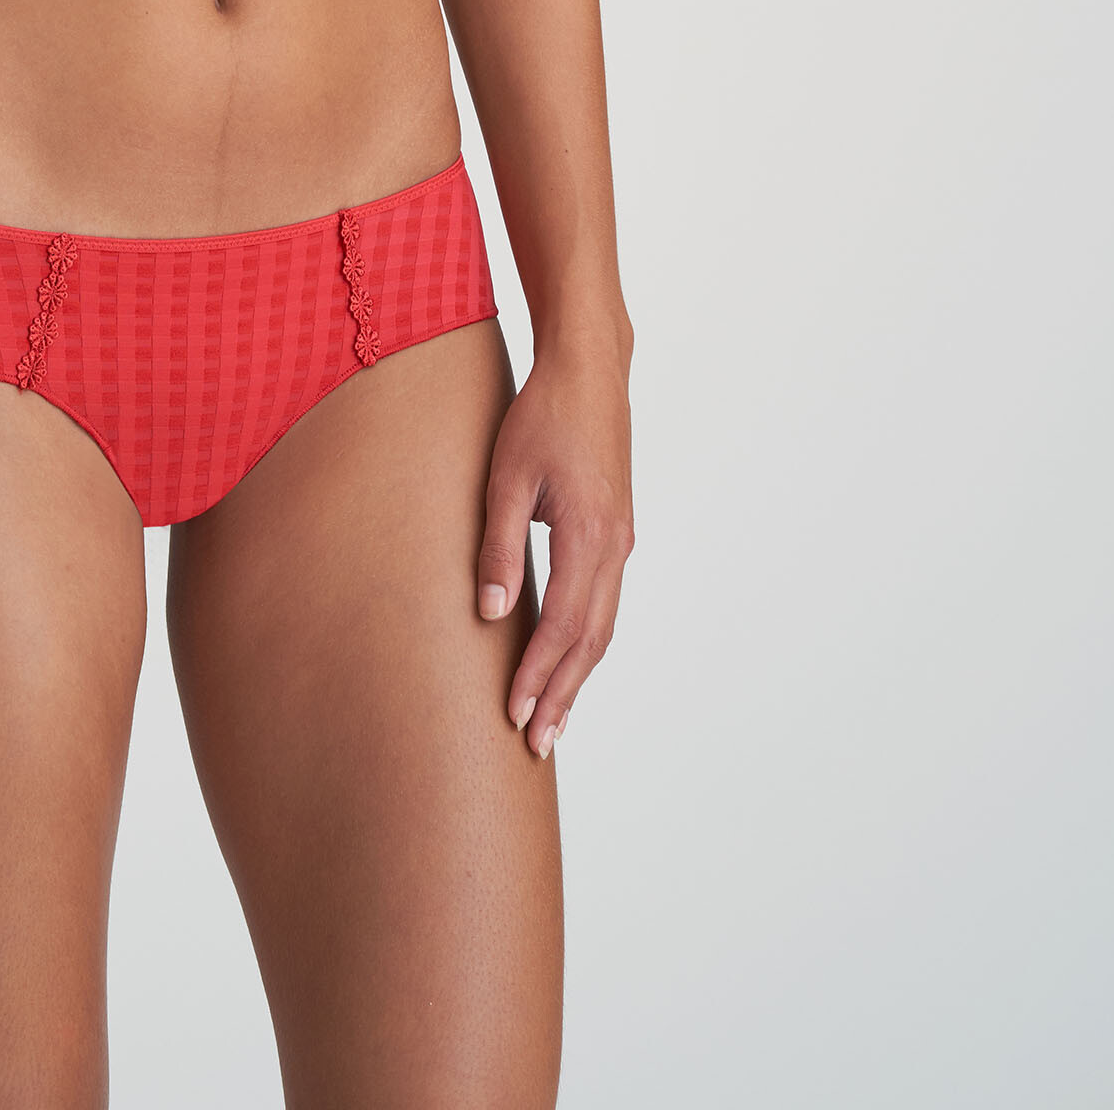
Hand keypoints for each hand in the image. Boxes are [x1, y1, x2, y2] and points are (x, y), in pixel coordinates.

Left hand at [476, 334, 633, 757]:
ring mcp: (621, 540)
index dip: (540, 675)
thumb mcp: (508, 476)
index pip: (564, 626)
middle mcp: (615, 546)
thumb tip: (492, 615)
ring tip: (552, 718)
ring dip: (577, 674)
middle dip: (563, 694)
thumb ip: (498, 546)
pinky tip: (568, 657)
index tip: (516, 717)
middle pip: (591, 641)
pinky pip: (604, 601)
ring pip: (603, 626)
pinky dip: (587, 640)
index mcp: (590, 535)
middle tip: (537, 744)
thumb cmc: (543, 415)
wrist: (590, 369)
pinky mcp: (616, 530)